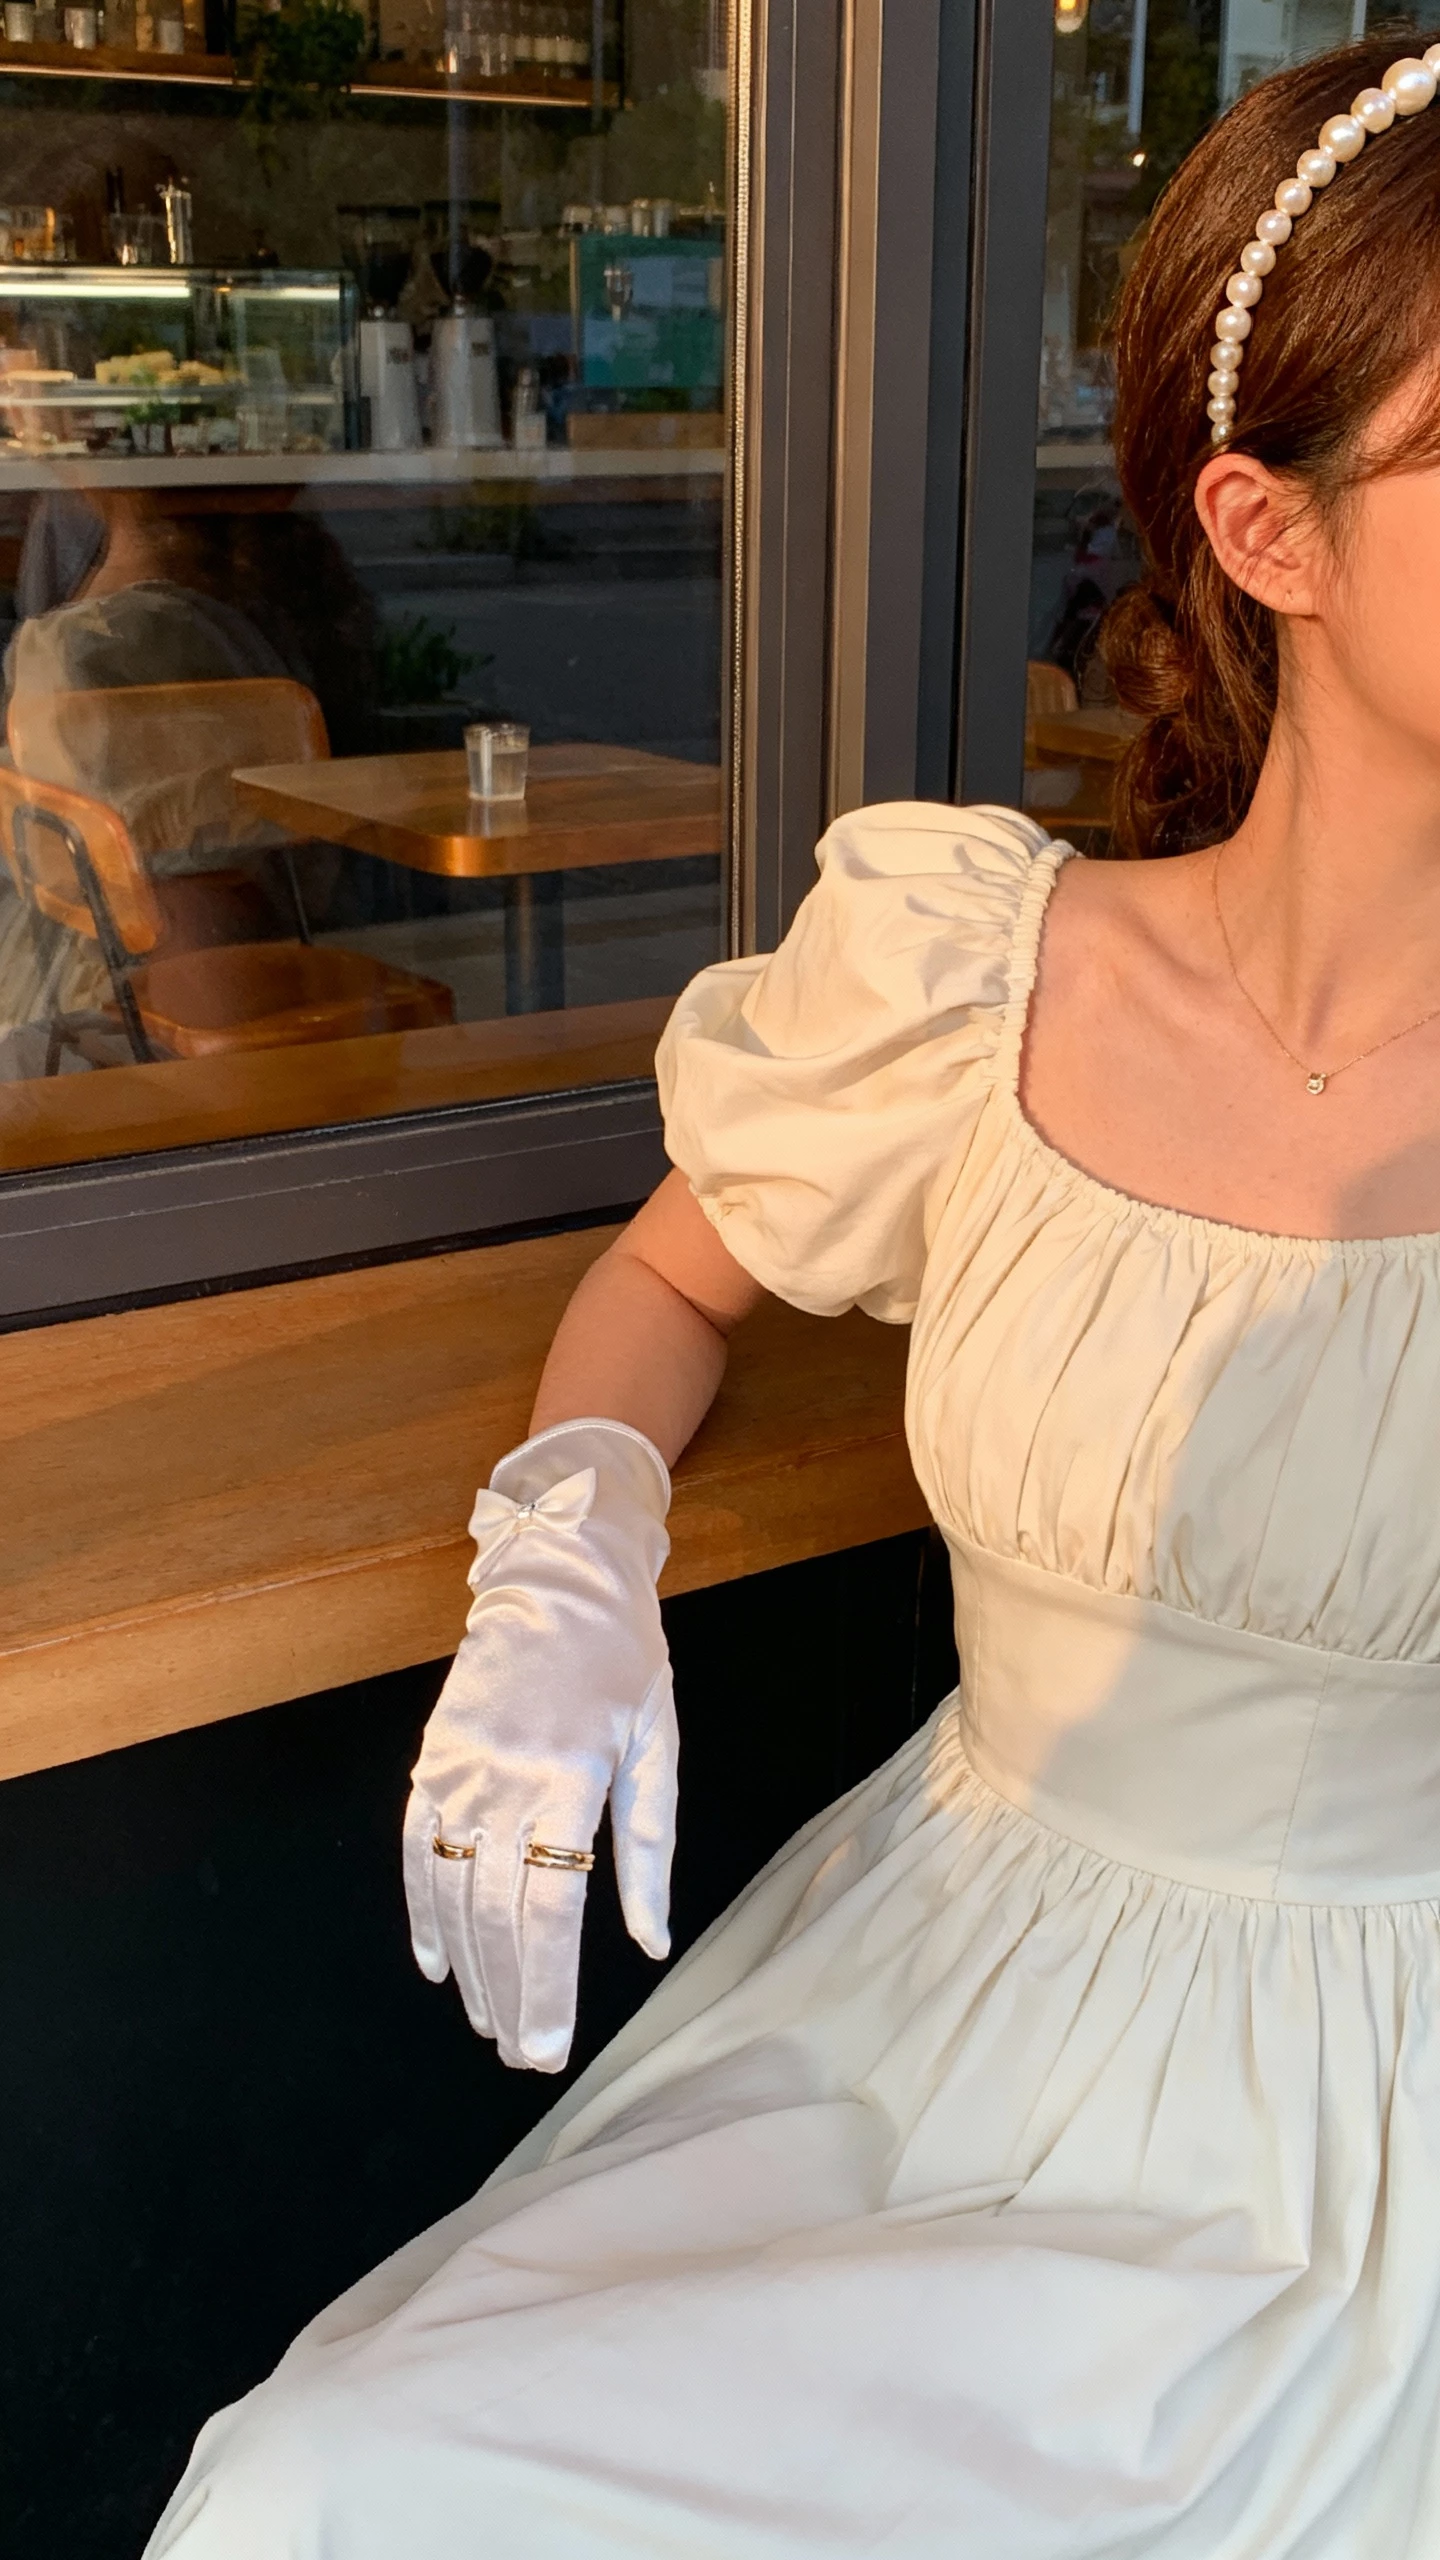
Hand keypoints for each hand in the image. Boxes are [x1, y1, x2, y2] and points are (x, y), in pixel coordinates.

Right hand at [402, 1419, 676, 2071]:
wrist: (558, 1574)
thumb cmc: (624, 1658)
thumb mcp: (657, 1743)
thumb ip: (650, 1847)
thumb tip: (652, 1942)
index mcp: (568, 1777)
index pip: (550, 1909)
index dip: (546, 1987)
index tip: (546, 2049)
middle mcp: (503, 1779)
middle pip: (496, 1914)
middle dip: (509, 1995)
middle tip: (523, 2054)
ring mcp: (458, 1769)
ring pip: (452, 1892)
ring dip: (468, 1966)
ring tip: (488, 2022)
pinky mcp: (432, 1759)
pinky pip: (417, 1850)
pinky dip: (422, 1910)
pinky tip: (436, 1961)